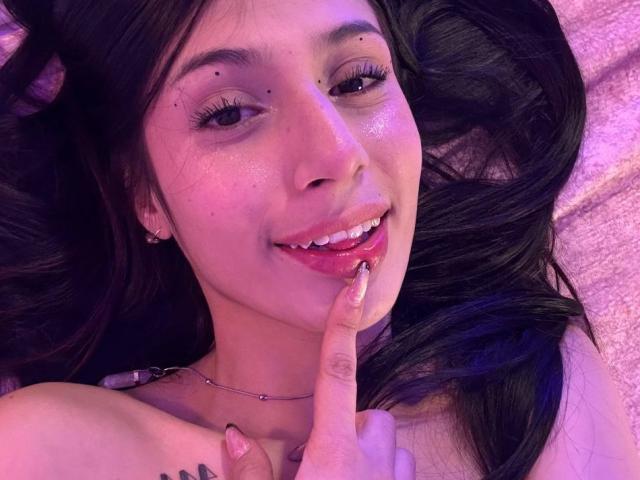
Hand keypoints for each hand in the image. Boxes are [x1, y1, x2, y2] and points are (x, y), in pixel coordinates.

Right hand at [223, 261, 415, 478]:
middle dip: (346, 426)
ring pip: (389, 441)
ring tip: (338, 479)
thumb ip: (250, 472)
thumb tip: (234, 434)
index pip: (336, 376)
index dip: (341, 326)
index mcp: (334, 455)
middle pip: (369, 417)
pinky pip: (401, 467)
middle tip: (315, 462)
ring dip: (366, 450)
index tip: (356, 285)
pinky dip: (383, 470)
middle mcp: (374, 462)